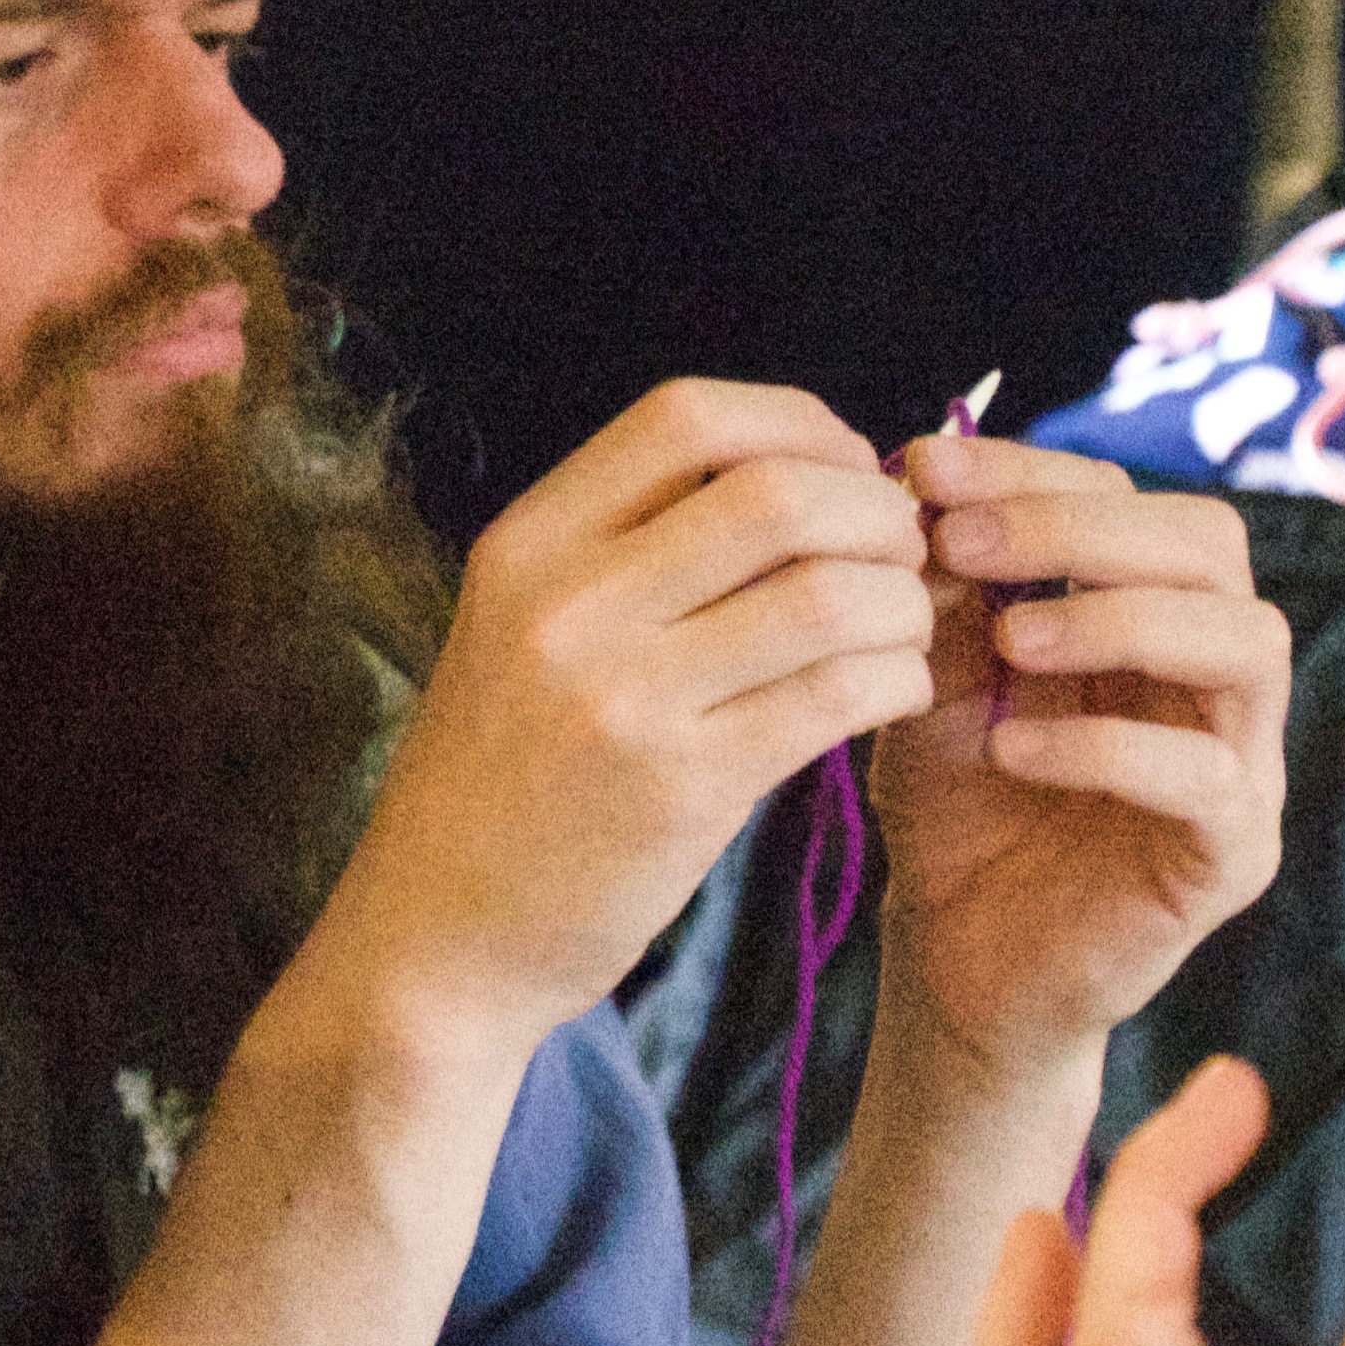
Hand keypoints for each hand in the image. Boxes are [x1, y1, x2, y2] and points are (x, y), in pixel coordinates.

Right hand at [317, 380, 934, 1049]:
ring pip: (829, 594)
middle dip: (876, 511)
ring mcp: (622, 697)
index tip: (845, 468)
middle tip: (902, 554)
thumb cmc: (505, 772)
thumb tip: (809, 477)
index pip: (686, 415)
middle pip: (775, 493)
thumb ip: (632, 550)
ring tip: (904, 628)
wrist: (440, 930)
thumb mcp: (523, 627)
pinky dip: (900, 680)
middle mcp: (565, 604)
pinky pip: (839, 696)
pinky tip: (893, 692)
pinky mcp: (684, 789)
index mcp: (525, 544)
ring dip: (904, 602)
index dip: (799, 423)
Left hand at [868, 433, 1286, 1073]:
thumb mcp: (930, 679)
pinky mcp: (1231, 855)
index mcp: (1146, 612)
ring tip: (1007, 641)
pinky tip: (1012, 748)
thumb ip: (943, 593)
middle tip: (963, 540)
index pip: (1130, 495)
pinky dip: (1106, 747)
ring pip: (1247, 641)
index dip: (1032, 470)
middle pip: (1211, 544)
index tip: (921, 466)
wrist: (956, 957)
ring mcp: (1239, 762)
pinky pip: (1207, 776)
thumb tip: (919, 479)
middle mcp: (1211, 674)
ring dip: (1118, 618)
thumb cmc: (953, 806)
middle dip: (1081, 524)